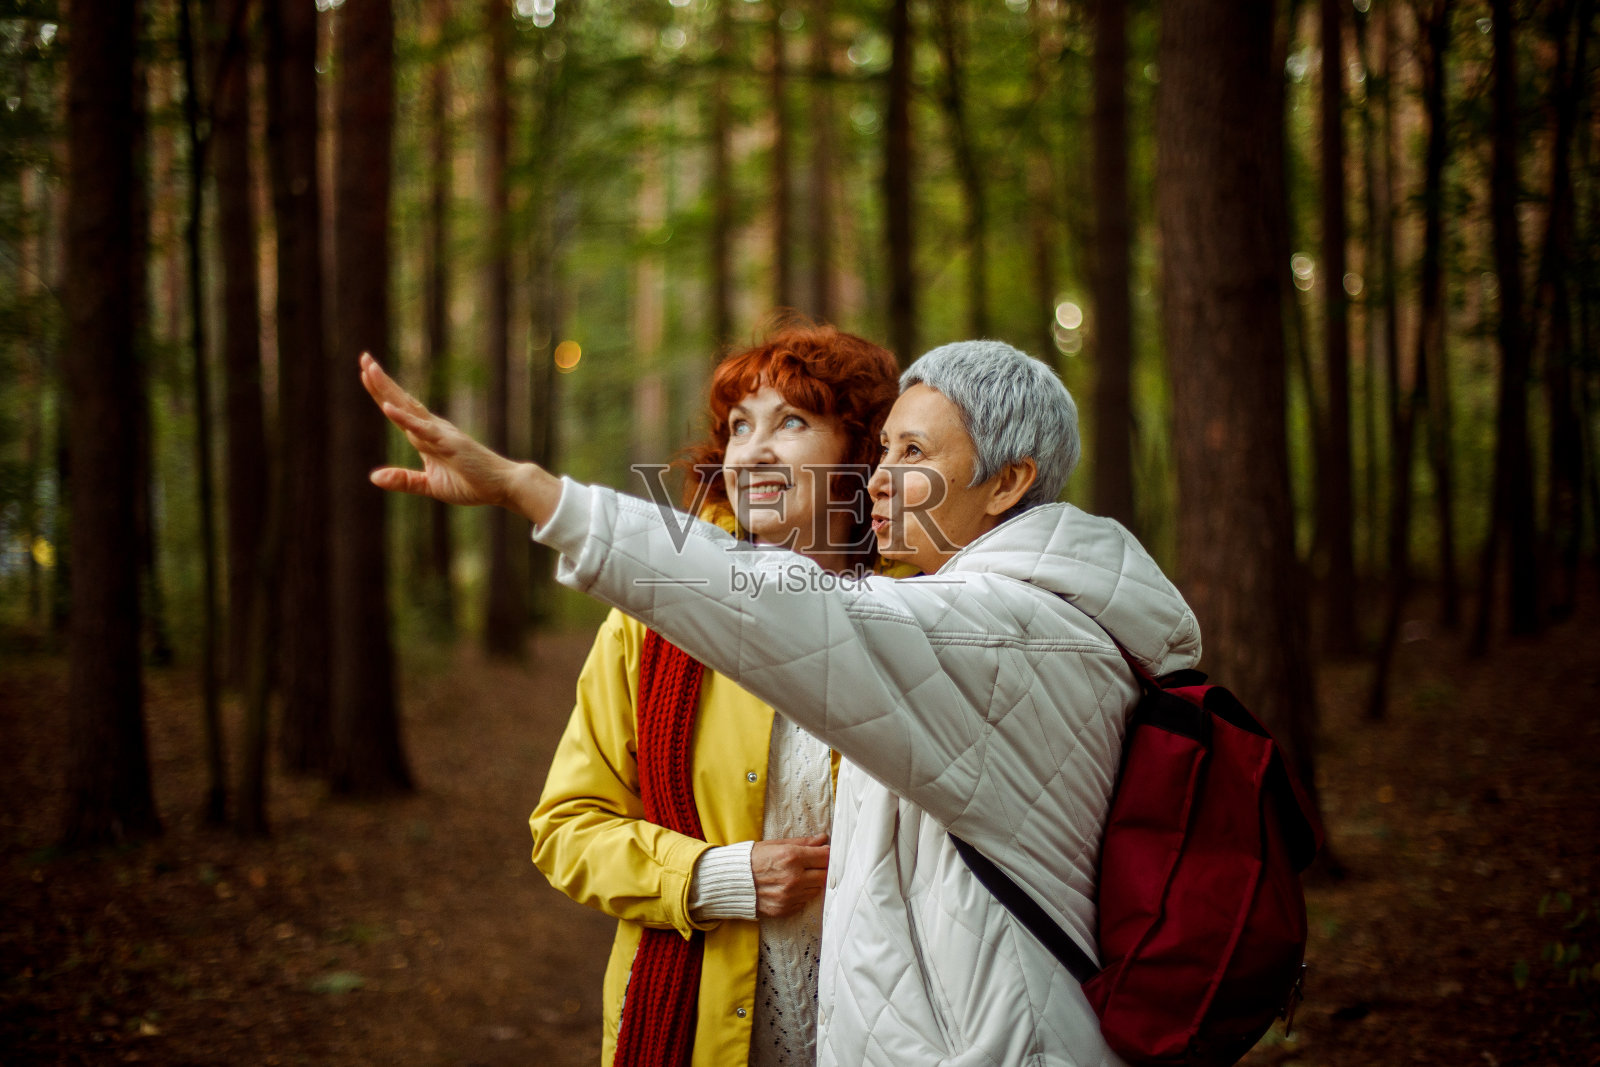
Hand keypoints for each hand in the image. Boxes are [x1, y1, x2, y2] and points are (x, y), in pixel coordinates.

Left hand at [360, 353, 557, 519]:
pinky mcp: (448, 443)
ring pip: (408, 407)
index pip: (399, 411)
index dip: (381, 393)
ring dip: (388, 389)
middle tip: (363, 358)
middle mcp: (432, 428)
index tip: (366, 373)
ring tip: (370, 369)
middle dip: (380, 381)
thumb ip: (404, 481)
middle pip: (400, 401)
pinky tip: (387, 406)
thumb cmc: (471, 483)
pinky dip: (404, 418)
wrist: (502, 486)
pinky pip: (421, 429)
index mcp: (426, 436)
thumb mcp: (430, 485)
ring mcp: (440, 433)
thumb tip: (373, 477)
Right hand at [751, 833, 829, 917]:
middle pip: (824, 875)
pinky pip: (804, 901)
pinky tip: (790, 887)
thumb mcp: (777, 844)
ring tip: (799, 875)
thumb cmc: (754, 858)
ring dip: (812, 882)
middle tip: (814, 864)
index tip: (824, 853)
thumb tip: (823, 839)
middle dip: (822, 868)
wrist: (732, 881)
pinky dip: (801, 894)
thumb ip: (803, 843)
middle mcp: (793, 878)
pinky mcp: (785, 909)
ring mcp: (790, 896)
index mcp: (792, 857)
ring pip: (816, 889)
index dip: (827, 853)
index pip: (825, 857)